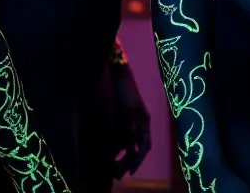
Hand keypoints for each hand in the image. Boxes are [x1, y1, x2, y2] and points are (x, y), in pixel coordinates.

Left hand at [109, 62, 151, 178]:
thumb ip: (130, 131)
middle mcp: (139, 124)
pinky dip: (114, 147)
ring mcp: (129, 122)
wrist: (117, 74)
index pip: (145, 146)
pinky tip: (104, 152)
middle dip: (127, 162)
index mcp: (144, 122)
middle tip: (116, 174)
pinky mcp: (120, 119)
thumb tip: (131, 151)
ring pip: (126, 145)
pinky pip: (119, 138)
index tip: (129, 172)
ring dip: (120, 156)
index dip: (138, 160)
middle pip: (136, 148)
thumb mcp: (128, 113)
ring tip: (110, 167)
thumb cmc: (125, 92)